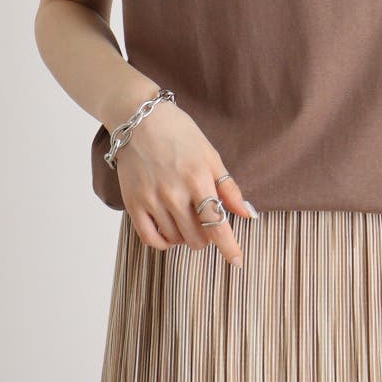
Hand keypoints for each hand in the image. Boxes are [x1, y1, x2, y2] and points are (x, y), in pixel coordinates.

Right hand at [114, 101, 257, 266]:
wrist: (140, 120)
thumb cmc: (180, 134)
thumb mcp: (211, 155)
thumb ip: (229, 188)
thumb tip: (248, 214)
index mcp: (198, 179)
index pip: (217, 222)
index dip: (228, 246)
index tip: (237, 262)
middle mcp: (174, 192)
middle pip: (197, 237)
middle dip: (207, 237)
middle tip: (205, 223)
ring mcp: (151, 199)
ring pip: (176, 239)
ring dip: (187, 238)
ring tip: (187, 220)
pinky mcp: (132, 203)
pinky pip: (150, 238)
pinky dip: (164, 242)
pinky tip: (170, 231)